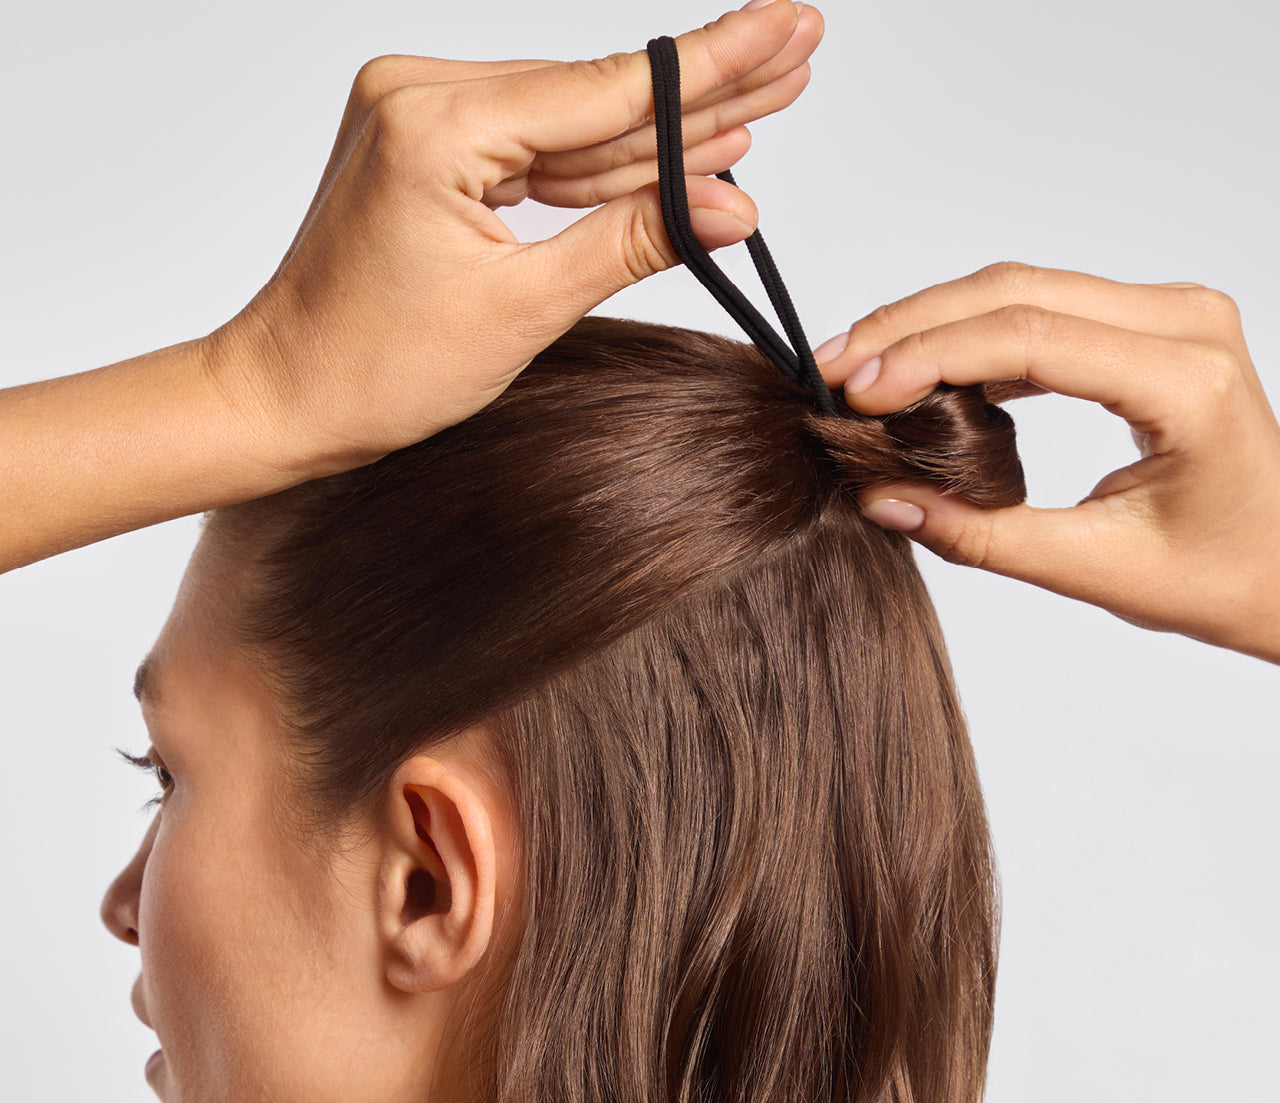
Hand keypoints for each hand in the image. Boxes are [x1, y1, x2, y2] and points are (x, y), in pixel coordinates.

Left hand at [204, 0, 822, 475]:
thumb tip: (730, 208)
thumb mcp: (525, 309)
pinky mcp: (430, 146)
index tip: (788, 26)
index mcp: (436, 123)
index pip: (606, 90)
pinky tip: (683, 149)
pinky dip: (605, 162)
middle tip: (798, 47)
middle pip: (598, 92)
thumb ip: (632, 242)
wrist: (288, 392)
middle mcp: (422, 93)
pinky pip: (538, 149)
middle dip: (704, 85)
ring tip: (765, 101)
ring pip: (574, 121)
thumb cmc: (377, 366)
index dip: (711, 66)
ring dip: (665, 127)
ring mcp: (423, 114)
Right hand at [813, 262, 1279, 664]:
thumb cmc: (1221, 574)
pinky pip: (1039, 310)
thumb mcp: (1094, 569)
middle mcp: (1184, 324)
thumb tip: (881, 497)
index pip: (1031, 337)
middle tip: (834, 371)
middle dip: (911, 327)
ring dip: (931, 324)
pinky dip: (969, 336)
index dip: (929, 355)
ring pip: (1019, 289)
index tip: (857, 393)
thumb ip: (980, 535)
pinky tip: (918, 373)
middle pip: (1015, 291)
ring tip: (860, 371)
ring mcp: (1168, 314)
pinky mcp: (1143, 326)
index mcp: (1187, 381)